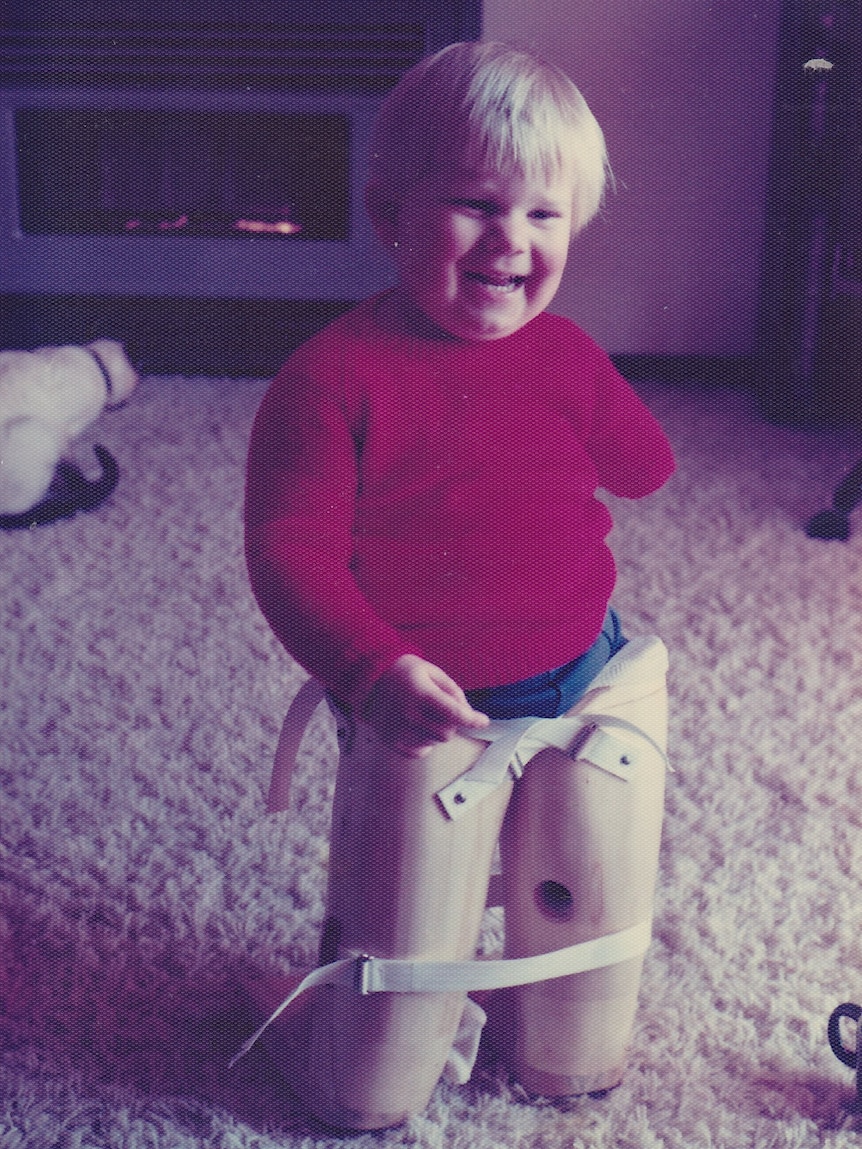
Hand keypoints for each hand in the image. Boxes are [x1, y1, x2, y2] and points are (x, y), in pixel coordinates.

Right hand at [363, 654, 489, 757]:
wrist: (370, 678)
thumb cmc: (405, 672)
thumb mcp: (432, 671)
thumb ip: (452, 691)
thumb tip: (466, 712)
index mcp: (420, 692)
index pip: (453, 712)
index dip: (472, 719)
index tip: (483, 721)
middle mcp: (408, 713)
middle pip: (447, 732)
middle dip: (453, 723)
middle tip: (445, 711)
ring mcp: (398, 729)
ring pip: (435, 742)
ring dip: (438, 731)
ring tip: (427, 715)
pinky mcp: (391, 740)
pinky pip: (420, 751)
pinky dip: (425, 742)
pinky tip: (419, 728)